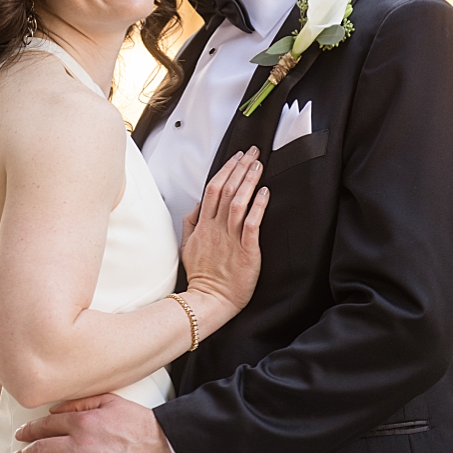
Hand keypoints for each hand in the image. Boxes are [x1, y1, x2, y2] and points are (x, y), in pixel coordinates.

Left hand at [5, 392, 177, 452]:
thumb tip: (56, 409)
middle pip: (41, 448)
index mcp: (84, 421)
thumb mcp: (113, 401)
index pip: (47, 425)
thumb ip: (83, 401)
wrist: (167, 444)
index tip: (20, 437)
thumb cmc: (143, 423)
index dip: (29, 431)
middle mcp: (81, 442)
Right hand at [180, 148, 268, 321]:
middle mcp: (215, 228)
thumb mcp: (187, 246)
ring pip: (238, 202)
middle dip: (240, 167)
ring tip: (259, 165)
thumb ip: (191, 223)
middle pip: (226, 189)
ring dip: (249, 181)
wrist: (209, 300)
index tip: (237, 156)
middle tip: (253, 152)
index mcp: (203, 225)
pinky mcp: (245, 250)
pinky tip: (265, 192)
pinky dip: (258, 206)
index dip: (226, 170)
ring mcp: (230, 238)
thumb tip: (198, 204)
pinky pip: (251, 223)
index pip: (213, 189)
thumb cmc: (203, 276)